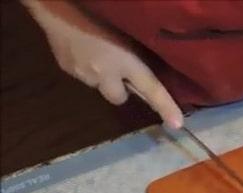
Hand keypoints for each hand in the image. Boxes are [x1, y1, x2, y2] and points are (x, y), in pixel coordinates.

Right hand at [25, 0, 182, 127]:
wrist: (58, 9)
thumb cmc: (99, 15)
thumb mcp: (126, 35)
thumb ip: (136, 56)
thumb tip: (147, 70)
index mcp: (126, 63)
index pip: (151, 89)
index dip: (165, 107)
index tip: (176, 123)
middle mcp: (106, 75)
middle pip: (119, 98)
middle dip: (121, 89)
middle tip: (120, 71)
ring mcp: (84, 75)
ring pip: (99, 86)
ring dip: (102, 76)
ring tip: (99, 54)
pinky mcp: (67, 69)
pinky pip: (82, 75)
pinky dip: (86, 67)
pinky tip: (83, 48)